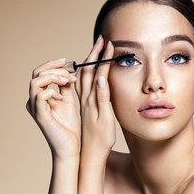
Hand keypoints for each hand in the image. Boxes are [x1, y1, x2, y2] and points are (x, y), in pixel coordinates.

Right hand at [27, 59, 79, 158]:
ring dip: (53, 76)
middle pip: (36, 73)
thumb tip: (68, 71)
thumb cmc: (70, 127)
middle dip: (54, 67)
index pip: (41, 72)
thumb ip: (65, 87)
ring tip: (68, 80)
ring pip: (35, 82)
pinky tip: (62, 97)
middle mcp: (34, 100)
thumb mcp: (69, 101)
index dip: (54, 65)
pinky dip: (52, 91)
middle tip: (70, 69)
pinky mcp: (40, 115)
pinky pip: (40, 96)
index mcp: (40, 96)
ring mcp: (35, 107)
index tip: (70, 62)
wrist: (71, 147)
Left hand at [76, 36, 115, 157]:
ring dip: (90, 61)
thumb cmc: (101, 139)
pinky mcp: (85, 106)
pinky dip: (87, 73)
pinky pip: (83, 85)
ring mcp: (84, 102)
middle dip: (95, 53)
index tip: (109, 43)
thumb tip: (102, 78)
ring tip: (96, 50)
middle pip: (88, 70)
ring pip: (84, 76)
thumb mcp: (105, 119)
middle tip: (103, 40)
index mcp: (91, 99)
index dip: (103, 57)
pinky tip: (90, 72)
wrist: (90, 153)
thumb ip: (103, 99)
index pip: (97, 72)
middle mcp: (85, 98)